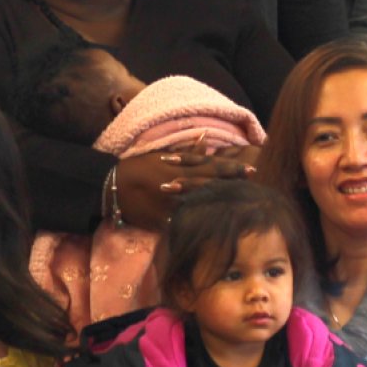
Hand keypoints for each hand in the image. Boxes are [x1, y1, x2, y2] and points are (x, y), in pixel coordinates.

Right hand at [114, 148, 255, 230]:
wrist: (111, 187)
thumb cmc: (137, 167)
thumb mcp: (160, 154)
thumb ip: (185, 151)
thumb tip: (206, 138)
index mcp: (178, 168)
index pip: (211, 167)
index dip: (231, 169)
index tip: (251, 169)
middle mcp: (177, 186)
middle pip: (211, 187)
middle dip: (233, 187)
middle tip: (256, 186)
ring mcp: (170, 205)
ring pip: (199, 207)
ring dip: (220, 207)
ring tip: (243, 208)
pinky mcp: (161, 221)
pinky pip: (182, 225)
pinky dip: (196, 226)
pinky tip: (214, 229)